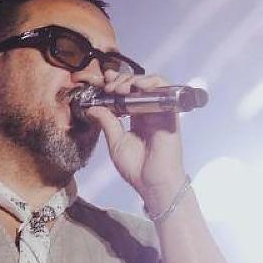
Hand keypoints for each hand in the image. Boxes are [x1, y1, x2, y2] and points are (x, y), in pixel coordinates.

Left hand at [83, 71, 186, 203]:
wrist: (152, 182)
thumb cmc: (136, 167)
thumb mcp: (115, 141)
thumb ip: (106, 122)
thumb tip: (92, 107)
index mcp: (136, 118)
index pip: (126, 94)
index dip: (115, 84)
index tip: (103, 81)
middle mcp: (148, 112)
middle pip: (137, 85)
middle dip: (121, 80)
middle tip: (109, 86)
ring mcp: (159, 112)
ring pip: (151, 84)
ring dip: (135, 79)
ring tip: (121, 87)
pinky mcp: (170, 113)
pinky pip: (166, 91)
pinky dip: (153, 83)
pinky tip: (138, 86)